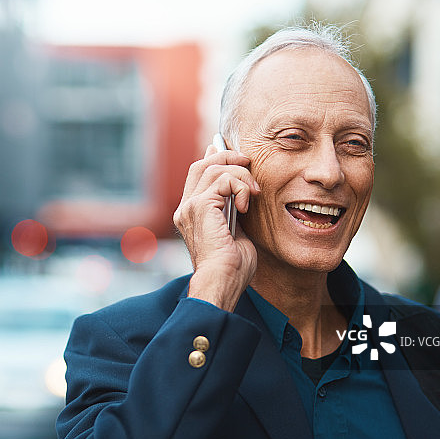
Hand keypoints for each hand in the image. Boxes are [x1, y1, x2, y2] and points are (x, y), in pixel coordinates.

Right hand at [173, 144, 260, 311]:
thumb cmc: (232, 268)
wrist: (222, 282)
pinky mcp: (200, 207)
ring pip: (213, 167)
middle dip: (228, 156)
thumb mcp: (235, 233)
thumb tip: (239, 197)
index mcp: (191, 214)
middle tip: (248, 162)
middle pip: (201, 164)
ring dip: (240, 174)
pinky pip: (223, 179)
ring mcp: (190, 206)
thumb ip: (233, 212)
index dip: (215, 158)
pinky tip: (245, 205)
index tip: (238, 158)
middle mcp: (186, 208)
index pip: (198, 174)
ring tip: (253, 192)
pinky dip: (240, 187)